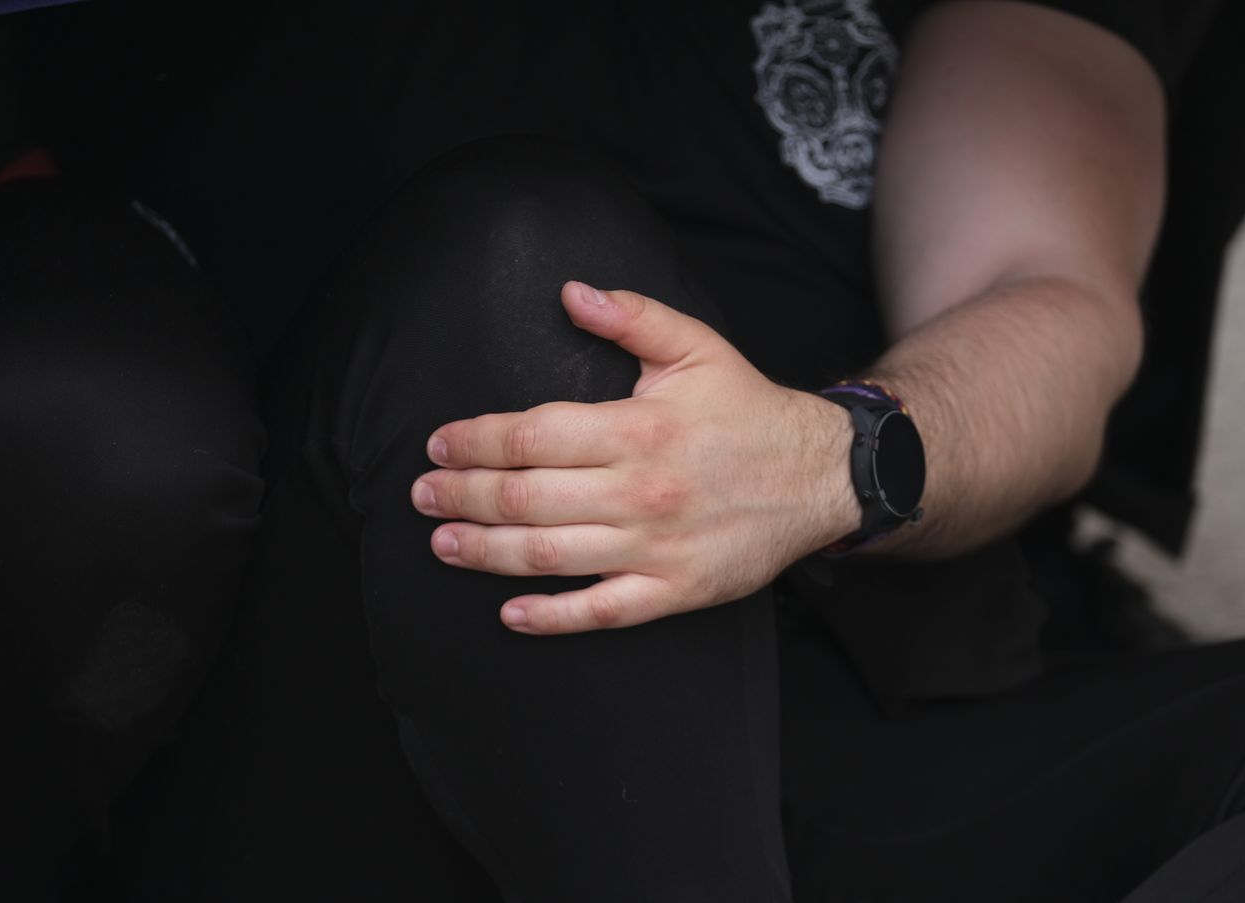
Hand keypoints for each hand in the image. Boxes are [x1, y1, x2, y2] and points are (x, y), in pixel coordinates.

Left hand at [412, 281, 858, 633]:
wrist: (822, 476)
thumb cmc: (748, 411)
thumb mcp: (697, 347)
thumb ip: (631, 316)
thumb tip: (570, 291)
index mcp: (639, 428)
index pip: (532, 436)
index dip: (475, 441)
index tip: (438, 444)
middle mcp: (641, 491)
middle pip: (527, 498)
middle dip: (464, 497)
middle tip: (422, 496)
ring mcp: (656, 548)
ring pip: (550, 557)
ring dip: (486, 552)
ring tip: (443, 543)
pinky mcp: (675, 592)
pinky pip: (601, 611)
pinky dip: (551, 617)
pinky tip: (509, 612)